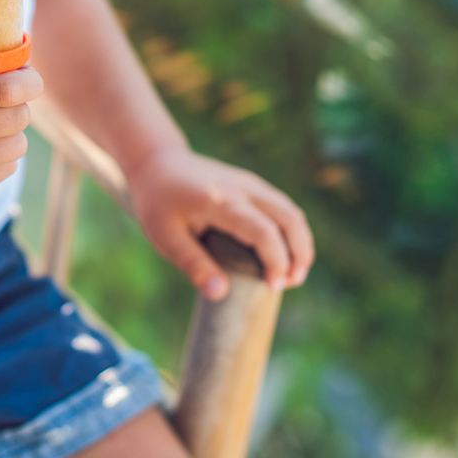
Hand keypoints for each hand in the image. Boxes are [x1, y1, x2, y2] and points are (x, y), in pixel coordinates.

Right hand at [0, 56, 42, 193]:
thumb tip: (25, 63)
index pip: (5, 90)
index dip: (29, 83)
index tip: (32, 80)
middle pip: (15, 118)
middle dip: (22, 106)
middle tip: (13, 100)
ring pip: (16, 146)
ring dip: (15, 132)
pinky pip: (5, 169)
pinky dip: (5, 154)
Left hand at [127, 147, 314, 300]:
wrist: (156, 163)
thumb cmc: (157, 203)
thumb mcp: (165, 236)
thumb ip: (193, 264)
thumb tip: (221, 295)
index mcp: (220, 201)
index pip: (263, 231)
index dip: (276, 261)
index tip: (273, 287)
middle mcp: (242, 188)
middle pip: (289, 218)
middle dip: (300, 253)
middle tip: (292, 283)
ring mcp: (250, 183)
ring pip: (291, 211)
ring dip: (301, 242)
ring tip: (293, 274)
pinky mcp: (252, 184)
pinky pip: (282, 206)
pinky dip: (291, 231)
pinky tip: (285, 253)